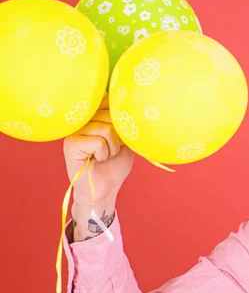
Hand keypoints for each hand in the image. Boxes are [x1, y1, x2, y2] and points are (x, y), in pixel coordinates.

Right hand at [63, 94, 133, 240]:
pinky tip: (96, 161)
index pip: (110, 103)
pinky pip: (98, 142)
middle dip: (119, 137)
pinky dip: (104, 154)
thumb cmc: (114, 165)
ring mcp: (74, 132)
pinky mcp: (70, 145)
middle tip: (111, 150)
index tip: (119, 136)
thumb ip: (126, 123)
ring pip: (106, 129)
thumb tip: (133, 107)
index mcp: (93, 117)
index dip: (121, 120)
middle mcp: (81, 121)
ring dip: (112, 148)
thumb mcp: (126, 140)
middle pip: (110, 115)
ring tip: (104, 156)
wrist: (105, 189)